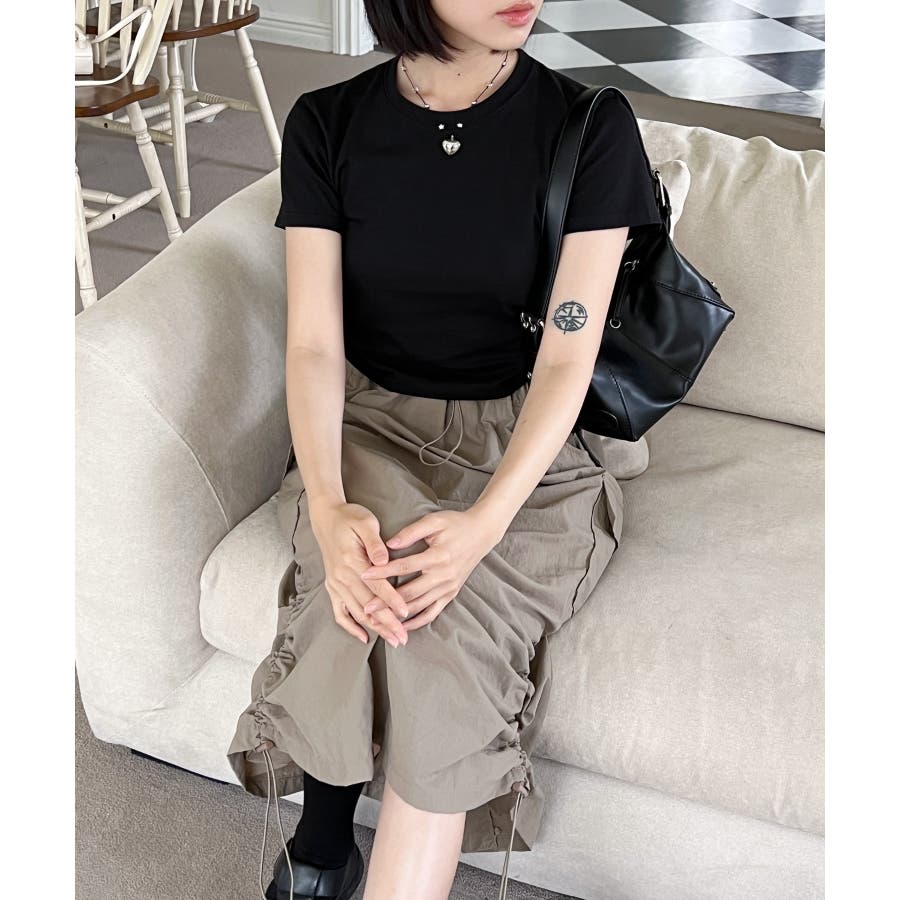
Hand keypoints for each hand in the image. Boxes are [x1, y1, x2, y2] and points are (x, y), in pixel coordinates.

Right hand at [308, 498, 409, 646]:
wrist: (326, 518)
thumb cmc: (349, 518)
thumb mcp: (365, 522)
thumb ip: (375, 543)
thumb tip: (385, 560)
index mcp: (352, 560)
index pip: (376, 586)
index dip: (391, 600)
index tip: (406, 612)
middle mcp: (341, 576)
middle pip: (368, 605)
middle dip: (387, 623)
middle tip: (403, 638)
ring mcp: (335, 584)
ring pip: (356, 612)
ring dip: (374, 628)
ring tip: (392, 639)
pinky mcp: (332, 587)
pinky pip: (339, 612)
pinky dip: (350, 627)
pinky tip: (364, 637)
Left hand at [358, 507, 502, 631]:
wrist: (482, 533)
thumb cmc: (456, 524)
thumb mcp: (434, 520)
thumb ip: (411, 532)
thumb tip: (389, 544)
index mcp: (438, 556)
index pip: (405, 567)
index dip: (383, 572)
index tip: (364, 575)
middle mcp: (444, 576)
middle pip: (409, 593)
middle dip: (385, 601)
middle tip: (365, 607)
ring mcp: (448, 588)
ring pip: (419, 606)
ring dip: (397, 615)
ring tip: (378, 620)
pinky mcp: (451, 594)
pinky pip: (432, 612)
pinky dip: (417, 622)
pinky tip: (402, 626)